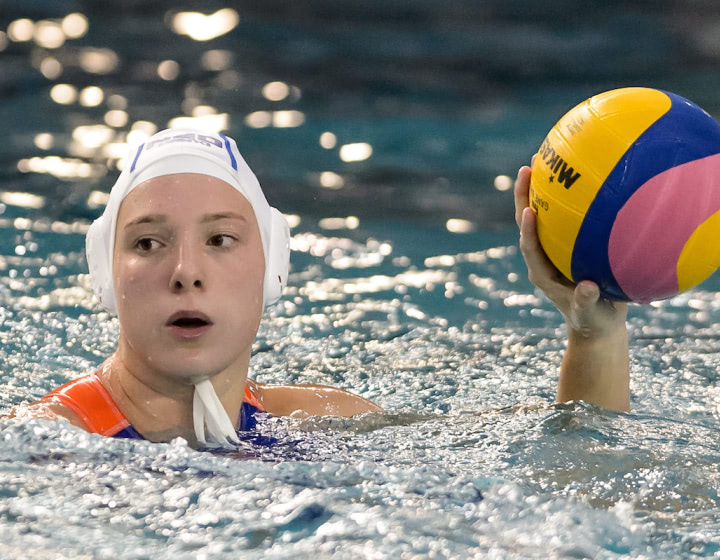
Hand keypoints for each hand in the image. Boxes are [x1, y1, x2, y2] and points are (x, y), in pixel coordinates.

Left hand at [514, 164, 627, 337]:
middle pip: (528, 223)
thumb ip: (586, 302)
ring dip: (541, 190)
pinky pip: (565, 218)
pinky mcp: (566, 246)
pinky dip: (569, 198)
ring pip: (544, 216)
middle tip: (527, 167)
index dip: (527, 230)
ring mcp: (553, 250)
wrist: (595, 326)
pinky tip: (585, 175)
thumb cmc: (592, 323)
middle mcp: (543, 258)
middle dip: (524, 196)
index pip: (530, 248)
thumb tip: (587, 287)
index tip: (529, 210)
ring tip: (545, 159)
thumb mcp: (591, 316)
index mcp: (542, 274)